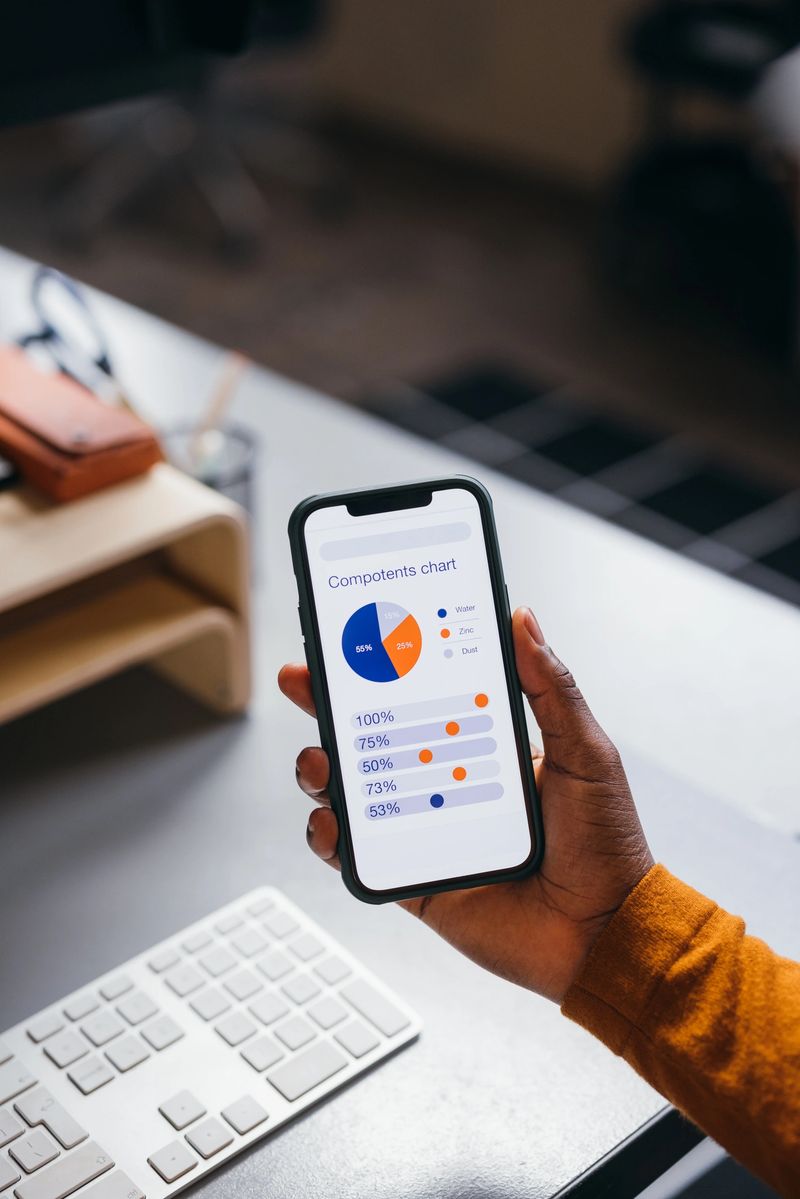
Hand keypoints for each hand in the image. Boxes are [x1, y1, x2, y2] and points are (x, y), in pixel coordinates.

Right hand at [278, 608, 652, 1003]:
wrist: (605, 935)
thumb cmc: (607, 843)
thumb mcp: (584, 752)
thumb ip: (551, 688)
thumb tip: (523, 619)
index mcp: (484, 747)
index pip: (422, 696)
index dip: (383, 669)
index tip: (354, 637)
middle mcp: (447, 783)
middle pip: (374, 736)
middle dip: (330, 706)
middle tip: (304, 681)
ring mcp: (427, 830)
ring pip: (355, 791)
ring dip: (323, 768)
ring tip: (319, 760)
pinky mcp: (415, 877)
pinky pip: (359, 854)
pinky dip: (331, 837)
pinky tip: (331, 821)